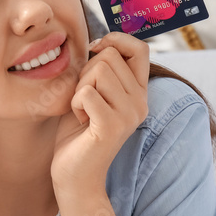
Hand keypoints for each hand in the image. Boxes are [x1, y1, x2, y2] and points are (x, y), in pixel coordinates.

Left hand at [51, 32, 149, 196]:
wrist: (75, 175)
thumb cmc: (78, 132)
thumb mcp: (92, 92)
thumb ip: (101, 70)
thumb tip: (100, 43)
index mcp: (139, 93)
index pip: (140, 49)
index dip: (115, 40)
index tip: (95, 51)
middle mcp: (141, 102)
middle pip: (109, 56)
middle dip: (86, 72)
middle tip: (85, 100)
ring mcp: (129, 115)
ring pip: (97, 71)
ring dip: (79, 89)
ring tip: (83, 112)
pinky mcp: (113, 126)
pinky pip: (86, 92)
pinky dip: (74, 104)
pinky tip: (81, 122)